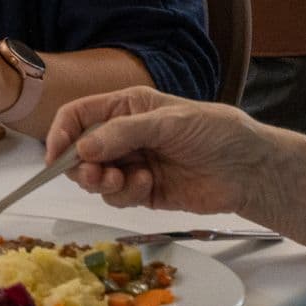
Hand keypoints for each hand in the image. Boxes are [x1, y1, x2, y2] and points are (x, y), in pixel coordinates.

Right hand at [44, 88, 277, 219]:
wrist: (250, 169)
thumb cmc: (216, 132)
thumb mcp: (169, 121)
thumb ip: (124, 133)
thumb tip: (83, 148)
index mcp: (126, 108)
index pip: (77, 116)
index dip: (61, 134)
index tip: (55, 157)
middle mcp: (124, 135)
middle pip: (79, 151)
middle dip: (80, 165)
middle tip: (94, 174)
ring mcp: (132, 164)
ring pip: (95, 178)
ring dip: (102, 182)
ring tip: (123, 180)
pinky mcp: (144, 191)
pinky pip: (117, 197)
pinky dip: (125, 194)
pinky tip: (147, 185)